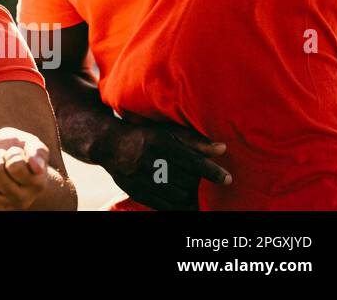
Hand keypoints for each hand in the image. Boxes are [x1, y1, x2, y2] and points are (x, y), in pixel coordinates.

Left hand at [0, 127, 51, 209]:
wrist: (4, 160)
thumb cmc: (20, 149)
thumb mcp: (31, 142)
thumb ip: (37, 151)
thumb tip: (36, 167)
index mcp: (36, 186)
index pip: (15, 166)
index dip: (12, 153)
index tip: (15, 154)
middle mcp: (20, 201)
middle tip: (2, 159)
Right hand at [99, 113, 230, 210]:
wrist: (109, 144)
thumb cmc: (144, 135)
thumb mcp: (167, 131)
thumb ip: (194, 140)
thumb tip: (222, 149)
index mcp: (157, 141)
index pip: (190, 159)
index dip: (211, 170)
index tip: (228, 179)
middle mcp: (148, 160)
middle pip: (185, 179)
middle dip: (197, 181)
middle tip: (198, 179)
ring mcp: (140, 178)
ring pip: (176, 194)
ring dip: (187, 193)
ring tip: (189, 187)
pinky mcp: (136, 191)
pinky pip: (163, 205)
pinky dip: (176, 205)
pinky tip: (181, 200)